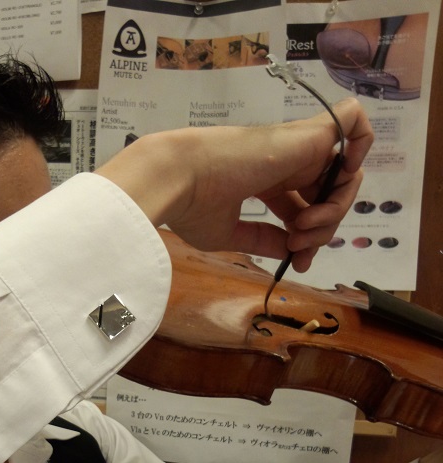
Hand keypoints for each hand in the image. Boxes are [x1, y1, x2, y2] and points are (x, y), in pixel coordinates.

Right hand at [96, 97, 372, 270]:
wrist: (178, 179)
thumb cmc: (193, 206)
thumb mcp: (231, 234)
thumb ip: (263, 240)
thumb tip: (289, 252)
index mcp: (266, 182)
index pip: (303, 208)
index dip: (309, 238)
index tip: (298, 262)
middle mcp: (286, 163)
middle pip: (327, 196)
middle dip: (323, 230)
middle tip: (299, 248)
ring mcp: (299, 148)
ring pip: (344, 175)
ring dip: (334, 210)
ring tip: (303, 229)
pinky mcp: (309, 136)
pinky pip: (354, 123)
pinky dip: (361, 144)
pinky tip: (342, 176)